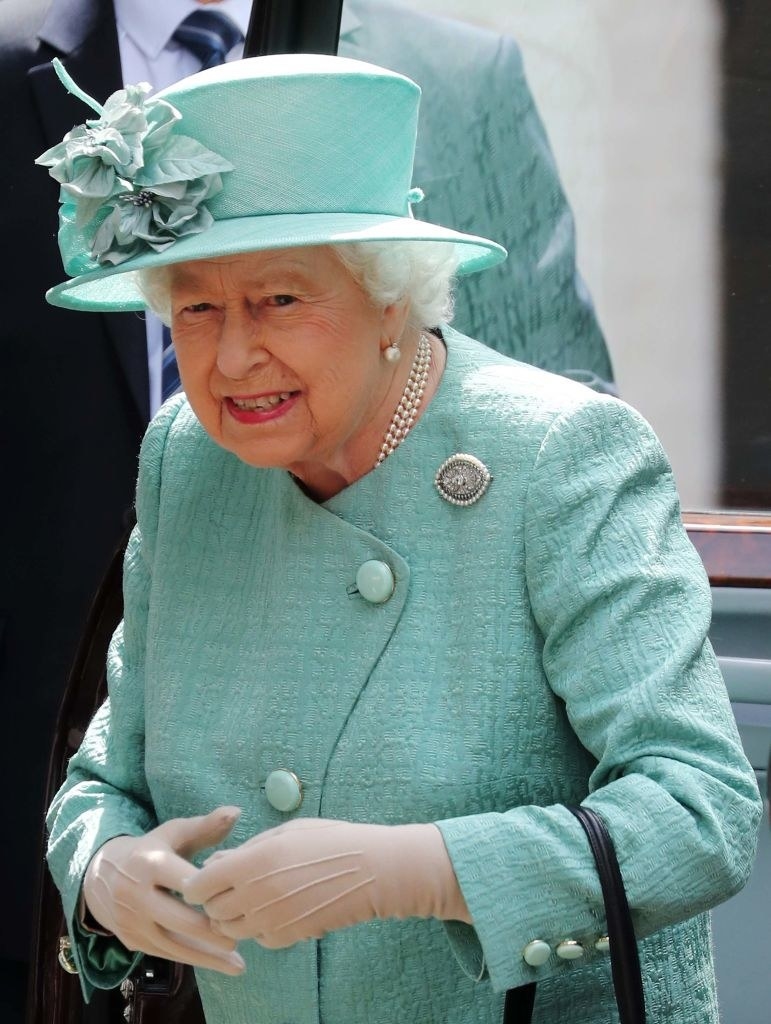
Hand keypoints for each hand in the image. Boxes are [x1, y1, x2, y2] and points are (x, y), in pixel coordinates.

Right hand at [83, 806, 245, 974]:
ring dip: (206, 956)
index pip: (184, 880)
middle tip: (242, 933)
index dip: (210, 890)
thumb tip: (236, 811)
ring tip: (238, 964)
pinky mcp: (132, 941)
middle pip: (179, 919)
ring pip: (173, 945)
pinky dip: (193, 959)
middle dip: (211, 931)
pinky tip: (219, 964)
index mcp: (150, 862)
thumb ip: (205, 826)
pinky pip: (166, 954)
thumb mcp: (174, 833)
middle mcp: (137, 895)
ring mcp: (132, 922)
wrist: (101, 875)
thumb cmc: (151, 849)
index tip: (238, 896)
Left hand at [182, 818, 469, 948]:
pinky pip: (256, 938)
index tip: (203, 879)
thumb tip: (215, 863)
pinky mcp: (286, 938)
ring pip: (229, 929)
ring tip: (250, 898)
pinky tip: (274, 908)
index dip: (197, 883)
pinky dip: (256, 927)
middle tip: (226, 888)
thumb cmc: (330, 841)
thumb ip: (246, 850)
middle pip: (211, 911)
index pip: (201, 884)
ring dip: (232, 916)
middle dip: (213, 900)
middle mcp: (256, 895)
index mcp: (253, 862)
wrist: (370, 872)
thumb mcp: (285, 832)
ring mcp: (270, 920)